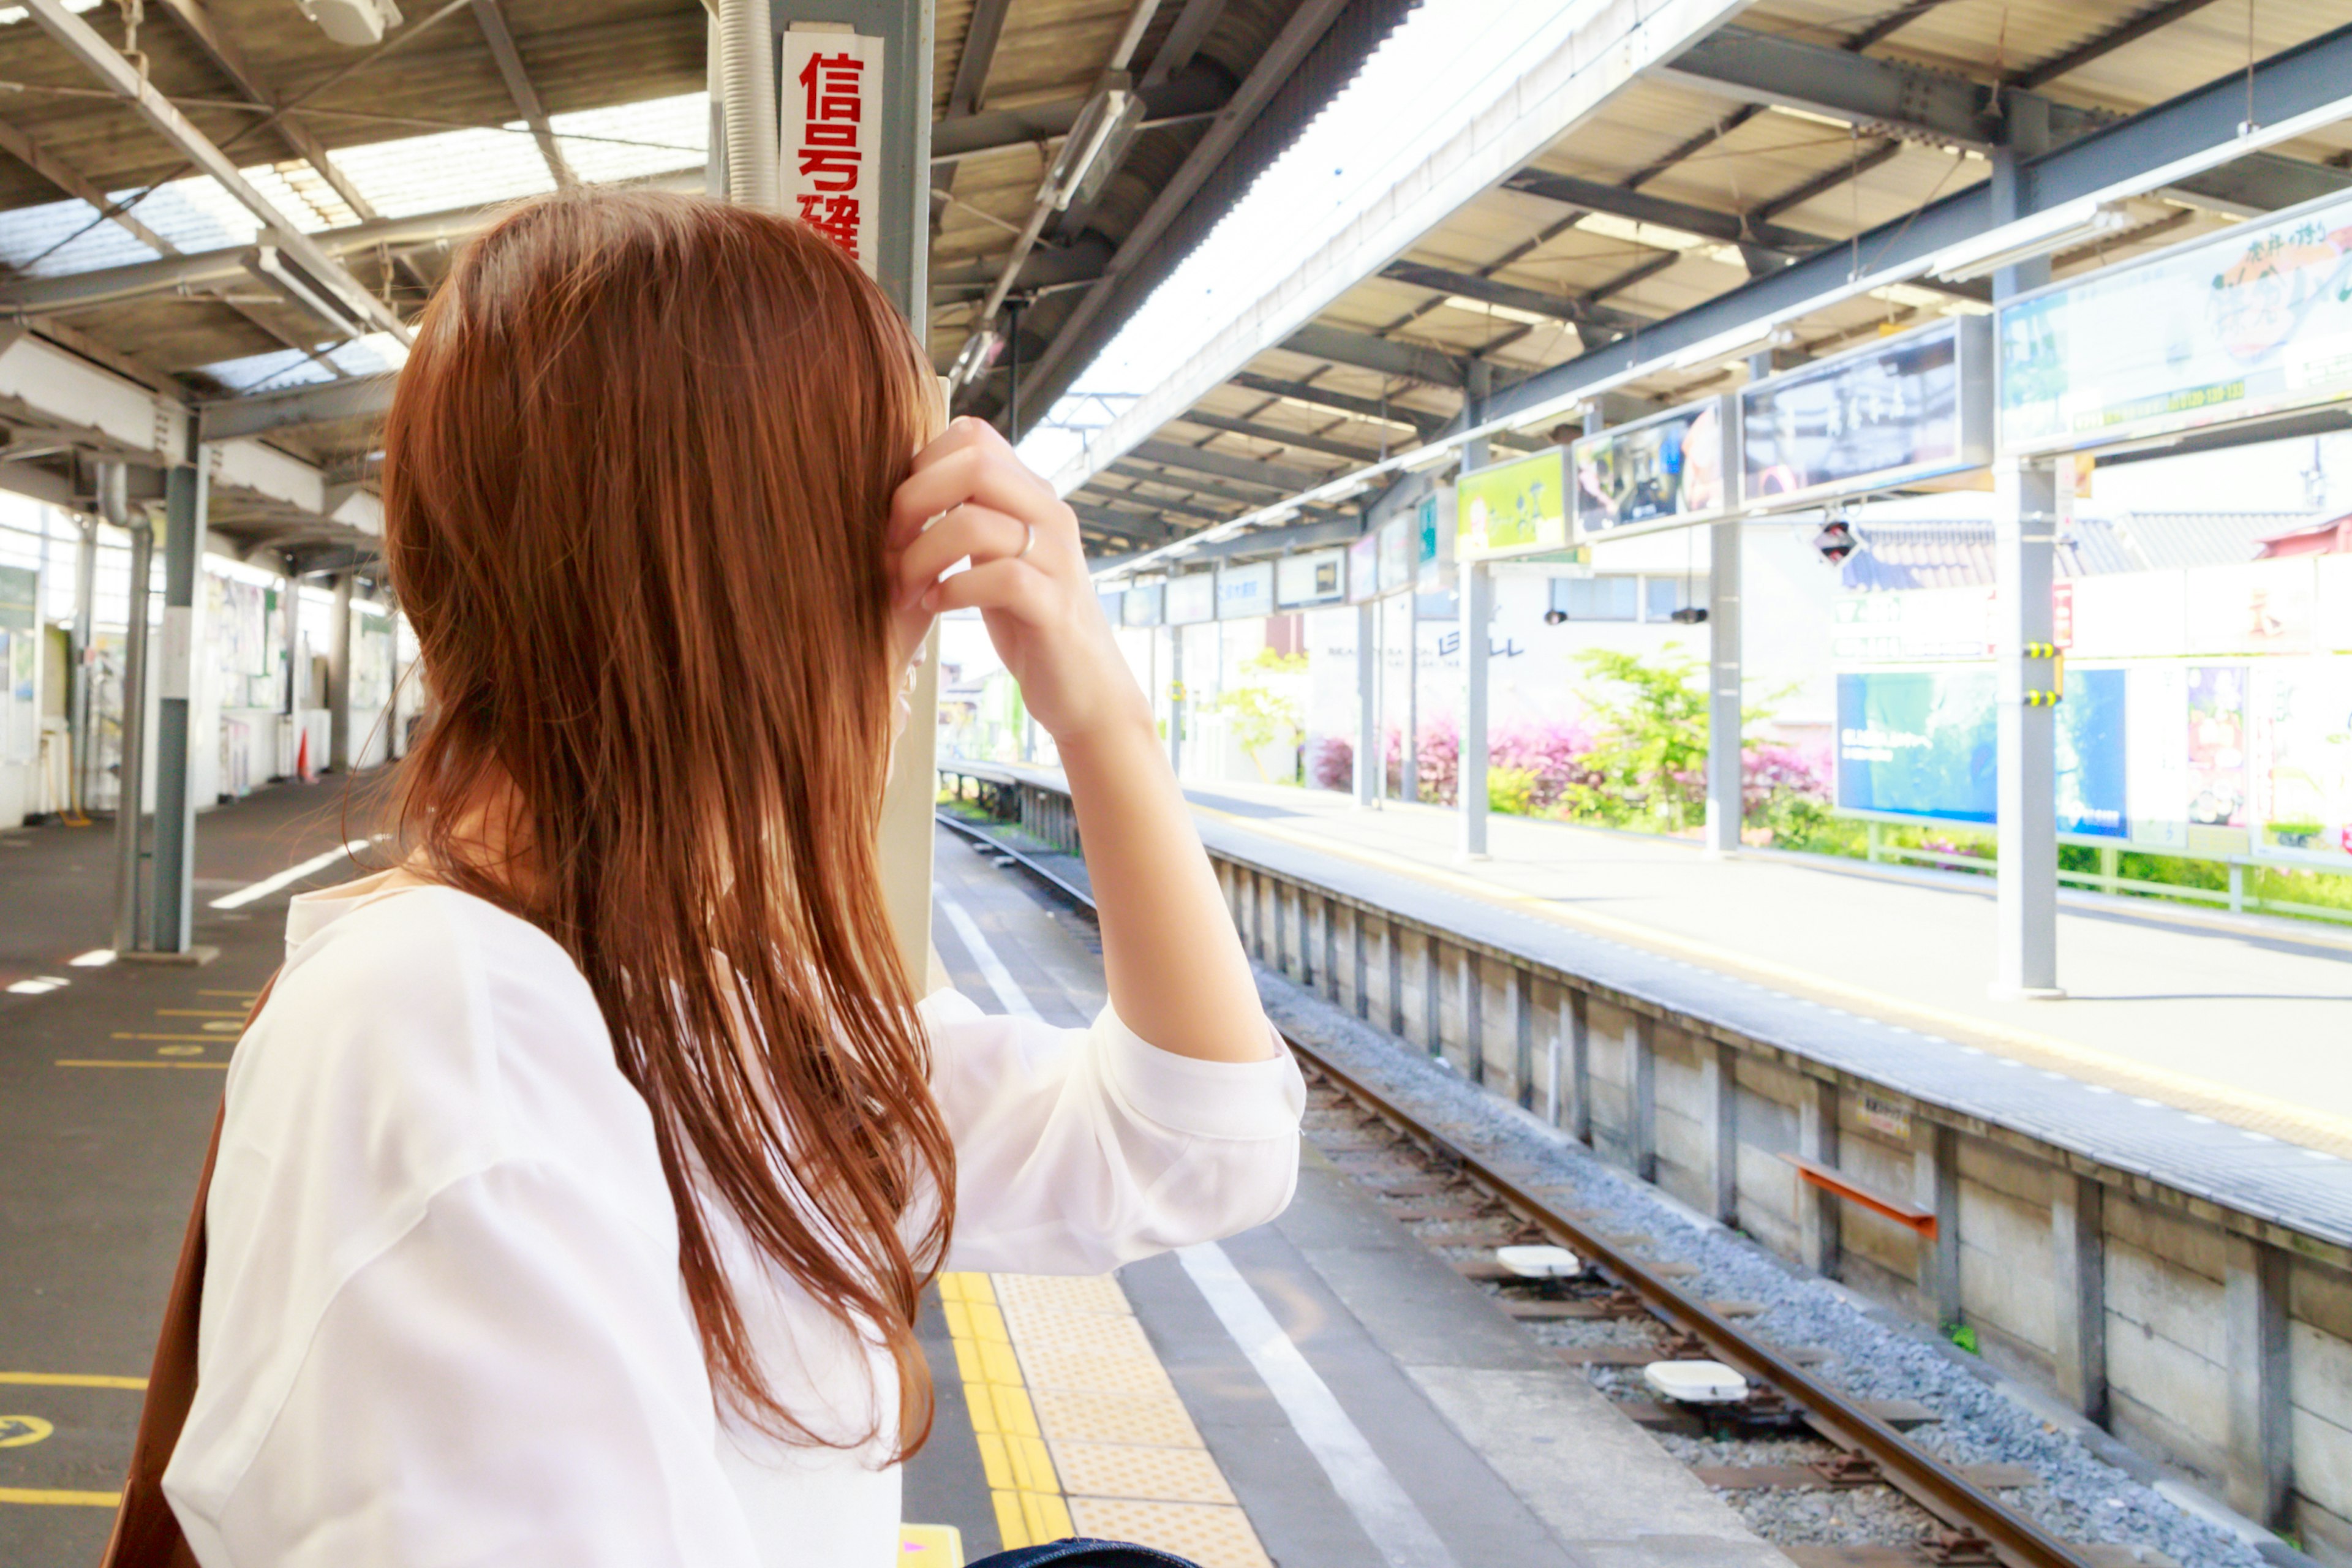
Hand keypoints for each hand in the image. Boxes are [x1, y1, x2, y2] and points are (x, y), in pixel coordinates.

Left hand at [887, 419, 1146, 745]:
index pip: (973, 434)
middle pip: (973, 464)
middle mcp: (1050, 515)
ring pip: (976, 522)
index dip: (921, 462)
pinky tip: (934, 606)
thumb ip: (969, 517)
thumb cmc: (1028, 622)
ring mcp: (1057, 559)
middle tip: (890, 545)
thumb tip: (904, 490)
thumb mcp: (995, 556)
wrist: (1085, 689)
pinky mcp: (1054, 607)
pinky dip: (951, 590)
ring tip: (905, 588)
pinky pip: (997, 578)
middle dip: (913, 500)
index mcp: (1033, 494)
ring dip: (920, 556)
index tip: (899, 511)